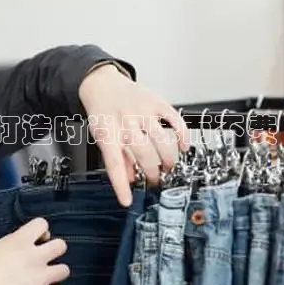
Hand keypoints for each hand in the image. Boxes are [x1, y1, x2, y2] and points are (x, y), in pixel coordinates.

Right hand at [0, 218, 68, 284]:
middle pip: (61, 245)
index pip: (42, 224)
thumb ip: (10, 243)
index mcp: (20, 241)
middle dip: (55, 250)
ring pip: (65, 270)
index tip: (39, 239)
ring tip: (46, 277)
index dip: (42, 231)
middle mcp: (35, 257)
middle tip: (47, 257)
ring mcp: (41, 277)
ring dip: (56, 273)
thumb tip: (18, 245)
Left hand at [78, 64, 188, 206]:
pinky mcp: (156, 102)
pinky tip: (182, 147)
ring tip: (168, 167)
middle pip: (144, 154)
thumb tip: (130, 182)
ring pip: (162, 140)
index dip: (121, 185)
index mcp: (107, 133)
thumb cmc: (102, 113)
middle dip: (152, 172)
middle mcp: (125, 122)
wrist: (100, 83)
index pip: (114, 164)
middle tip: (156, 180)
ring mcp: (141, 111)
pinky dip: (182, 136)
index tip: (127, 201)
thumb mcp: (101, 136)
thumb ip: (116, 159)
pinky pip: (175, 120)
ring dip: (169, 159)